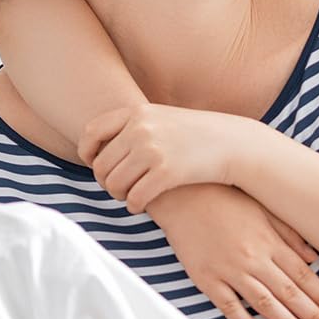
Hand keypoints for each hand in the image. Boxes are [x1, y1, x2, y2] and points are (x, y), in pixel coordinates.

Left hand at [80, 104, 253, 213]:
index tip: (93, 164)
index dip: (86, 153)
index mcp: (136, 113)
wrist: (232, 143)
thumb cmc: (193, 135)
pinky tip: (141, 205)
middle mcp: (140, 129)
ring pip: (113, 185)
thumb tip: (95, 150)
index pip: (91, 132)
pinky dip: (134, 206)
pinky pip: (134, 198)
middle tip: (119, 187)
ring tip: (131, 195)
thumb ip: (130, 127)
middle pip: (100, 165)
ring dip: (119, 195)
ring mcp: (153, 150)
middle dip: (106, 182)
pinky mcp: (167, 173)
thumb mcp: (160, 118)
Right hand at [149, 184, 318, 318]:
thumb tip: (314, 258)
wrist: (182, 193)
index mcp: (269, 241)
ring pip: (266, 303)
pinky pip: (229, 306)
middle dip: (315, 316)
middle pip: (290, 293)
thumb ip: (289, 234)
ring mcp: (230, 270)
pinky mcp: (207, 279)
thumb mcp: (263, 208)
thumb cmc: (224, 198)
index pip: (303, 275)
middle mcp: (254, 259)